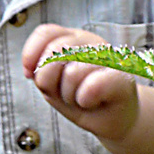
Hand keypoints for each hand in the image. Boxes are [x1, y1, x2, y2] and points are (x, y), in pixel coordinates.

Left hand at [22, 23, 138, 147]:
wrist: (113, 119)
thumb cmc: (82, 100)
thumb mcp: (53, 86)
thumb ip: (42, 72)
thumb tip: (32, 70)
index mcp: (73, 39)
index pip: (45, 33)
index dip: (31, 53)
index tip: (30, 74)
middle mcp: (91, 42)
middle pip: (55, 53)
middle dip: (48, 81)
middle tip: (62, 92)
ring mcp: (109, 58)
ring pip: (72, 72)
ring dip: (68, 94)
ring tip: (78, 97)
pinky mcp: (122, 77)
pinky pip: (94, 85)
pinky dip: (85, 98)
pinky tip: (89, 101)